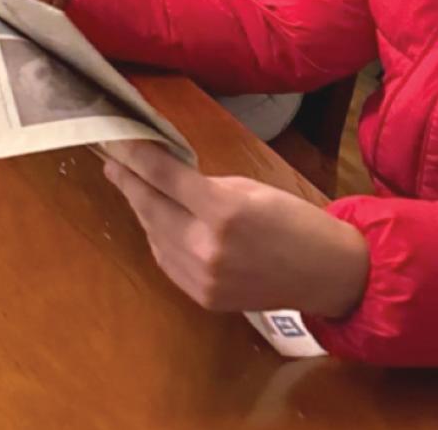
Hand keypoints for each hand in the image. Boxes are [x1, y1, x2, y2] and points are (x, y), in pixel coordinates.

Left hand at [100, 140, 369, 317]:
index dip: (133, 155)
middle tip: (112, 160)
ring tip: (132, 185)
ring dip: (141, 208)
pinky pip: (165, 258)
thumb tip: (161, 174)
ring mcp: (201, 277)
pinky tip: (158, 220)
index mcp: (223, 210)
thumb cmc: (292, 220)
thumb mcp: (247, 188)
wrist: (325, 274)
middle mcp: (206, 246)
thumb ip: (201, 184)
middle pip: (149, 206)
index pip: (162, 176)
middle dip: (127, 180)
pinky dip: (158, 236)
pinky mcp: (200, 296)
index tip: (114, 140)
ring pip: (152, 233)